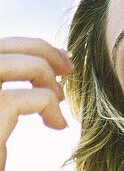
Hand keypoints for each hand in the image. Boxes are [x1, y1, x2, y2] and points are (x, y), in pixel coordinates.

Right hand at [0, 37, 72, 170]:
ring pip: (21, 64)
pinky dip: (51, 107)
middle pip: (5, 47)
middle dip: (44, 52)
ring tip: (59, 101)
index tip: (61, 59)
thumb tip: (57, 57)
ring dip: (48, 78)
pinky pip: (32, 98)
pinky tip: (57, 125)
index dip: (31, 45)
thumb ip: (10, 81)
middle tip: (70, 70)